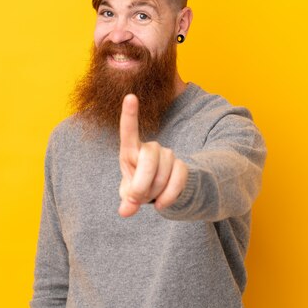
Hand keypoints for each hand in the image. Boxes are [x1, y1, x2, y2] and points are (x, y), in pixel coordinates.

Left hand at [118, 94, 187, 217]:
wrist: (163, 194)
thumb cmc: (140, 189)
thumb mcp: (129, 194)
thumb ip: (127, 200)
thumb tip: (126, 210)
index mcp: (131, 151)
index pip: (129, 131)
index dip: (129, 115)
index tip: (130, 96)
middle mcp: (150, 148)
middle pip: (149, 157)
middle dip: (142, 182)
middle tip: (137, 197)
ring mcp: (167, 155)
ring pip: (163, 172)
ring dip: (155, 191)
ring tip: (151, 198)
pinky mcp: (182, 166)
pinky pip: (177, 179)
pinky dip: (168, 196)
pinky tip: (162, 205)